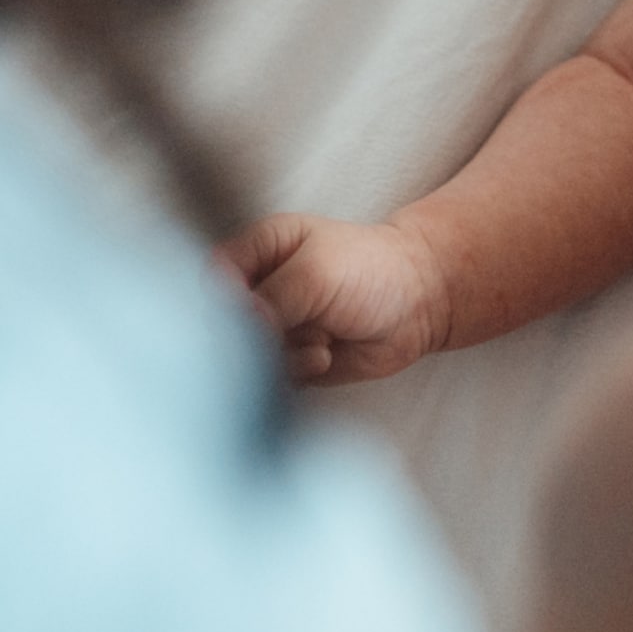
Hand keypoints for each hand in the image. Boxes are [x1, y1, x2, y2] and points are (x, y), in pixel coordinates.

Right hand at [216, 212, 449, 384]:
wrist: (422, 302)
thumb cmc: (372, 269)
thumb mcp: (316, 273)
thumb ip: (268, 299)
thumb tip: (233, 332)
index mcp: (259, 250)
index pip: (210, 280)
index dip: (218, 305)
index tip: (246, 318)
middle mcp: (259, 288)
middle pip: (222, 326)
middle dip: (252, 338)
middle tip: (283, 333)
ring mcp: (273, 327)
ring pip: (245, 358)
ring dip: (280, 356)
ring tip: (319, 338)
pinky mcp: (288, 361)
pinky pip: (269, 380)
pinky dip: (295, 372)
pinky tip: (325, 354)